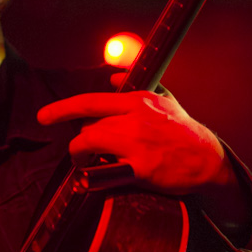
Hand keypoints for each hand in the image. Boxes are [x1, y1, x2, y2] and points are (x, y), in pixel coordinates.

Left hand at [37, 90, 230, 193]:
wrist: (208, 158)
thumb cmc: (184, 131)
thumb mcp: (164, 100)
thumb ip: (135, 88)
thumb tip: (114, 76)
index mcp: (137, 101)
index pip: (90, 101)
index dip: (62, 108)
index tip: (43, 116)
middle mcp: (134, 119)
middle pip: (88, 127)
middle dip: (81, 139)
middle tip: (83, 150)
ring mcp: (137, 143)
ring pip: (91, 144)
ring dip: (83, 155)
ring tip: (87, 161)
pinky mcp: (142, 167)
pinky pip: (107, 169)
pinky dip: (97, 172)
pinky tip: (101, 174)